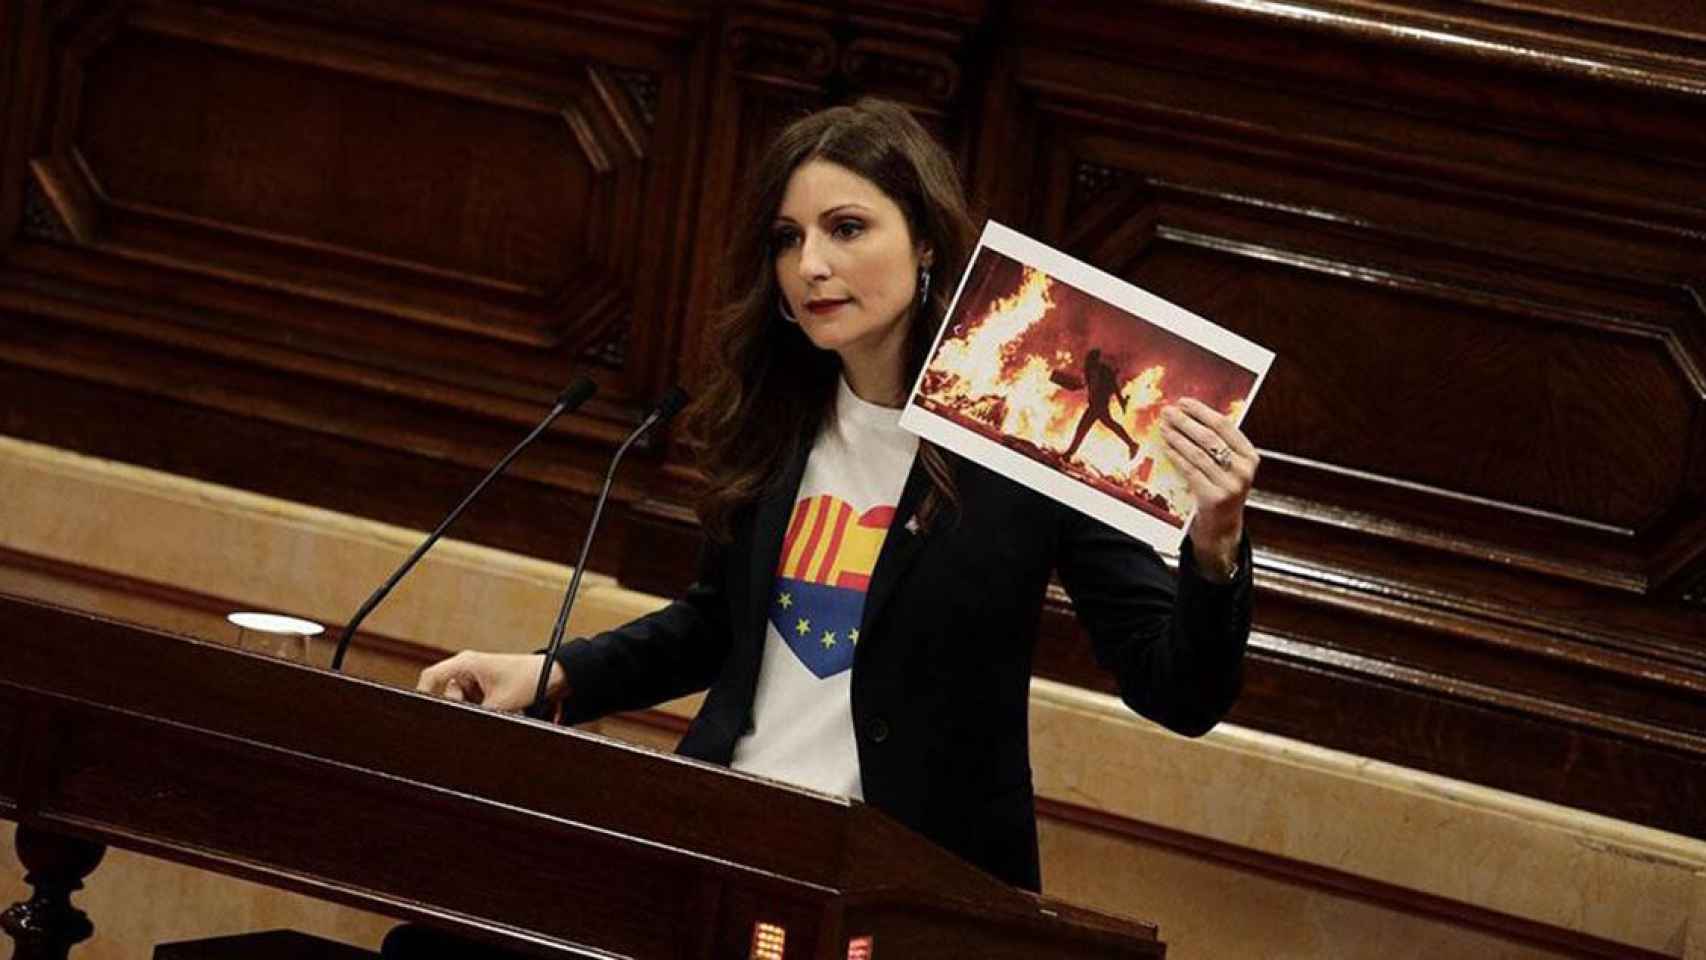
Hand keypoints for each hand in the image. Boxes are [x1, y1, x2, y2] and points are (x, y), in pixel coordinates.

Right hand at [416, 651, 565, 711]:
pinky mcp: (484, 687)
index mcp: (466, 663)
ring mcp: (475, 678)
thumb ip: (478, 717)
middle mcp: (467, 668)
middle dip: (462, 708)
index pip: (431, 677)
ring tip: (498, 708)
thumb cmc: (529, 679)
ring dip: (477, 709)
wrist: (553, 675)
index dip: (423, 694)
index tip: (424, 713)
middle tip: (483, 711)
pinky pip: (474, 702)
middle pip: (448, 695)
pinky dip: (484, 708)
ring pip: (462, 701)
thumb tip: (462, 733)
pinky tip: (500, 708)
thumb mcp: (501, 703)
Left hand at [1160, 398, 1258, 581]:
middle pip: (1210, 437)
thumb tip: (1189, 413)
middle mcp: (1244, 470)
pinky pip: (1190, 471)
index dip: (1202, 411)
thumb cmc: (1221, 489)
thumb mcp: (1228, 467)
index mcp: (1251, 456)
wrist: (1222, 527)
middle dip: (1186, 421)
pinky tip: (1165, 446)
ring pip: (1197, 453)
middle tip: (1168, 411)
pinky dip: (1175, 456)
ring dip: (1177, 437)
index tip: (1183, 402)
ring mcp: (1230, 485)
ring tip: (1163, 426)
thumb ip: (1219, 444)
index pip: (1225, 426)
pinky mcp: (1214, 498)